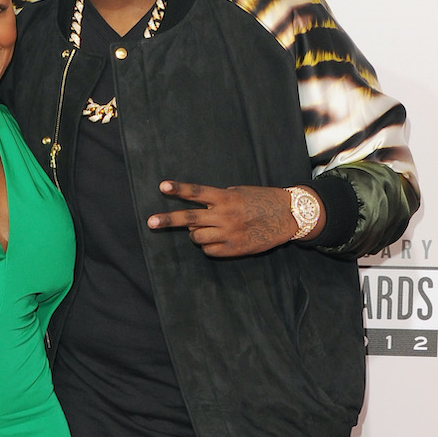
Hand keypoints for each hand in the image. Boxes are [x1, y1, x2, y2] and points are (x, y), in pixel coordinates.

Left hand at [147, 181, 310, 256]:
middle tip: (150, 222)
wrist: (287, 217)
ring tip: (208, 227)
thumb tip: (196, 214)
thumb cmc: (260, 200)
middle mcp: (225, 216)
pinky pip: (208, 250)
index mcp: (226, 198)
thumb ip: (217, 201)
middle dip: (167, 220)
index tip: (162, 186)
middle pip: (190, 218)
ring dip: (196, 232)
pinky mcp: (233, 249)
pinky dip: (209, 245)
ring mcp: (228, 234)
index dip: (179, 189)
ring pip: (196, 237)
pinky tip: (220, 238)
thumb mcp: (238, 193)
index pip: (198, 192)